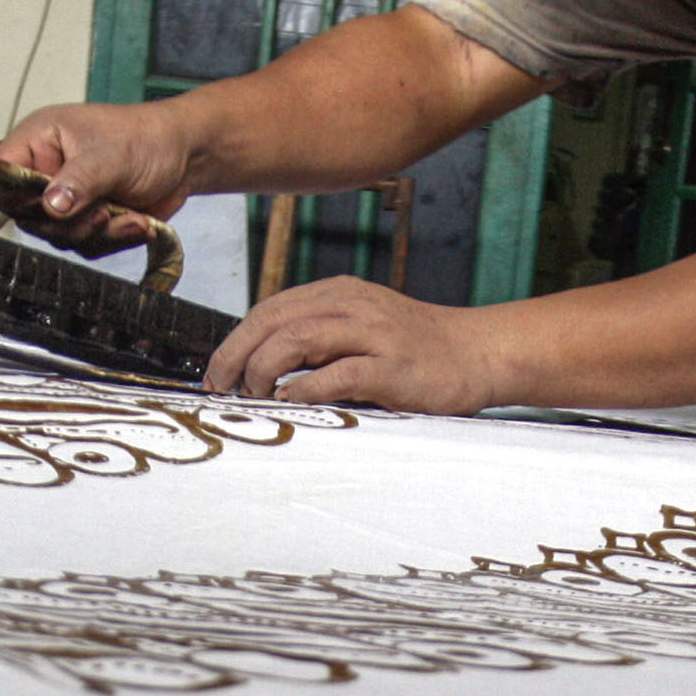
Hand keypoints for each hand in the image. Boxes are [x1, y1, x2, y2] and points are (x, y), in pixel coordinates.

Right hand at [0, 100, 196, 222]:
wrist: (185, 157)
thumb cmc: (147, 138)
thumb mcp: (111, 156)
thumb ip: (79, 181)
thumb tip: (50, 205)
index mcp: (39, 142)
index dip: (11, 195)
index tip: (44, 205)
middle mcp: (45, 172)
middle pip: (26, 215)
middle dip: (67, 222)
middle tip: (101, 211)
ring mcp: (66, 200)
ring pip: (57, 236)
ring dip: (95, 233)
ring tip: (126, 215)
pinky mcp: (86, 222)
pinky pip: (85, 246)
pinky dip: (112, 240)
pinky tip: (136, 223)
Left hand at [206, 277, 505, 412]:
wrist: (478, 353)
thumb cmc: (415, 350)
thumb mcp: (362, 327)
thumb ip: (318, 339)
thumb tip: (261, 367)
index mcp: (339, 294)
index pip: (270, 309)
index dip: (235, 341)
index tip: (217, 373)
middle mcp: (351, 305)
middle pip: (273, 321)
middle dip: (237, 356)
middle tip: (223, 389)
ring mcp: (372, 333)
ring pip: (296, 340)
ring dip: (265, 371)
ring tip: (257, 396)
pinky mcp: (391, 366)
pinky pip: (335, 373)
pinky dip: (304, 388)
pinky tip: (292, 401)